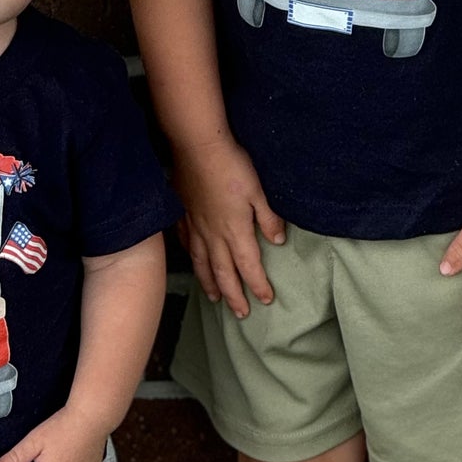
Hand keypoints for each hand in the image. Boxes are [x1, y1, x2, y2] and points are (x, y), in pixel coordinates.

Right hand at [173, 134, 285, 318]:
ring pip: (202, 264)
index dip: (258, 284)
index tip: (266, 299)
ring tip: (215, 299)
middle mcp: (213, 235)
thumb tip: (278, 241)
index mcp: (235, 230)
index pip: (249, 266)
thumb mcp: (258, 191)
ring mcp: (195, 226)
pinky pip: (186, 244)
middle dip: (234, 295)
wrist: (197, 147)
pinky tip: (194, 263)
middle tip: (241, 313)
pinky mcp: (183, 215)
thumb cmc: (232, 166)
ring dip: (210, 284)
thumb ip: (268, 217)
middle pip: (224, 273)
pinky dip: (192, 259)